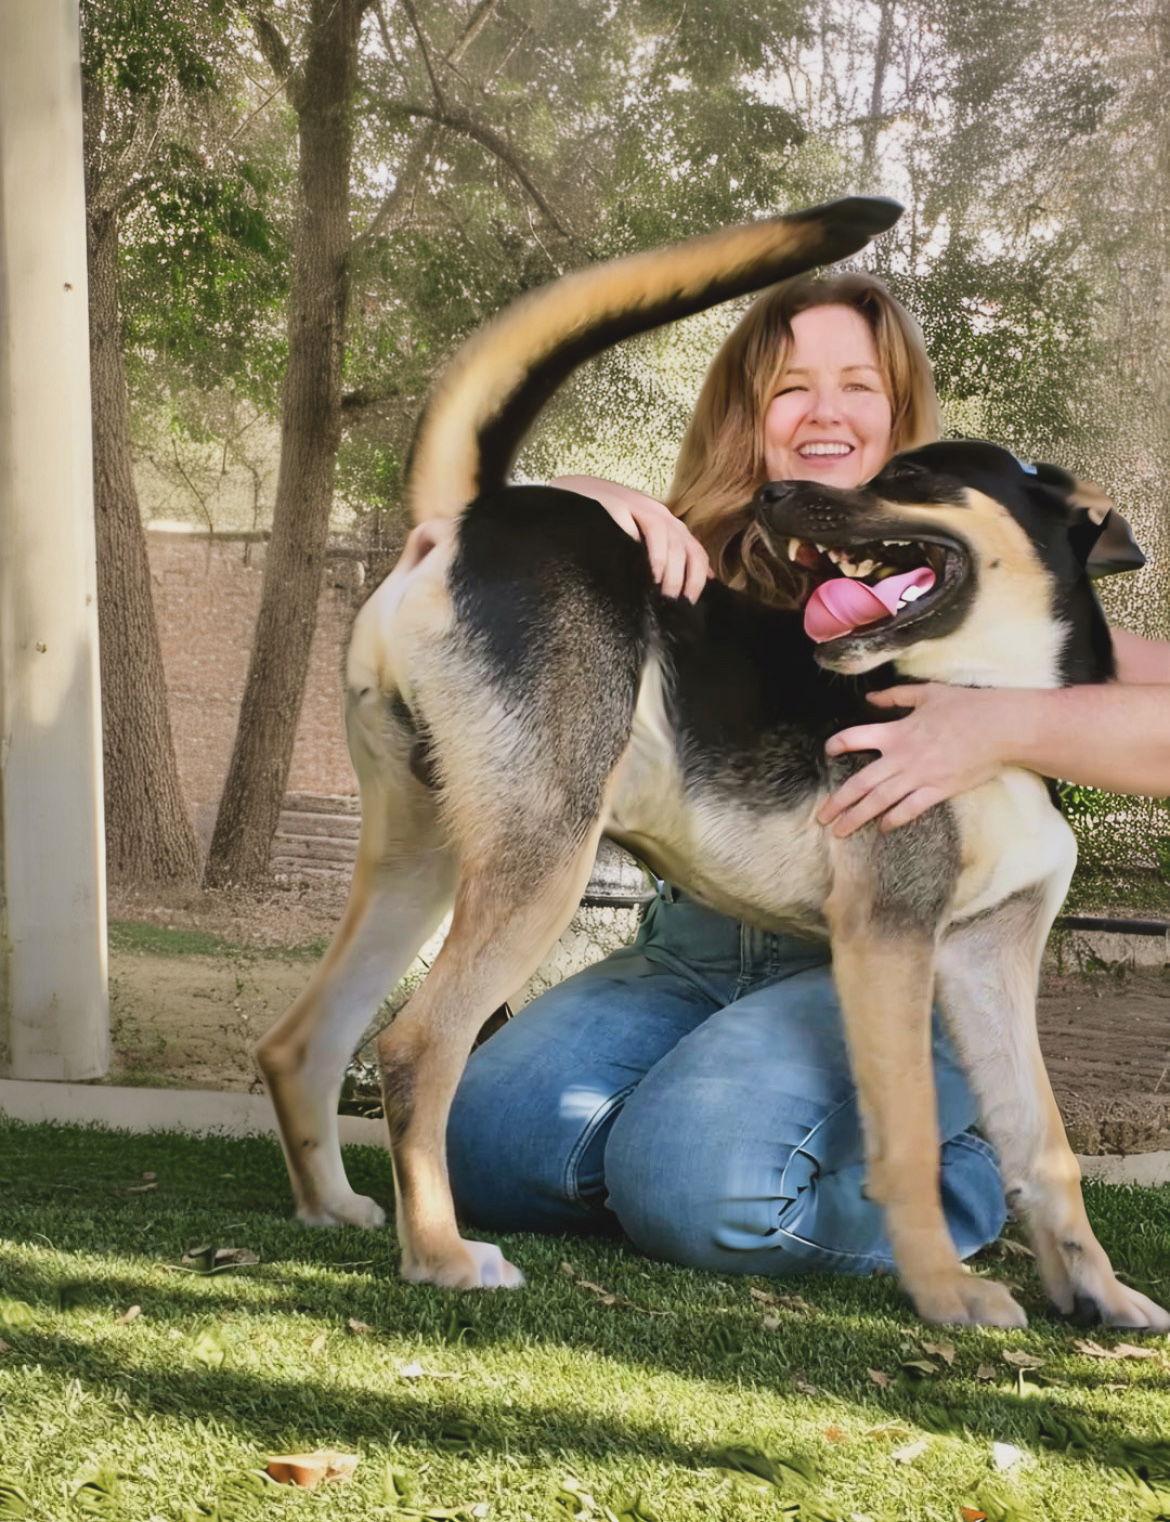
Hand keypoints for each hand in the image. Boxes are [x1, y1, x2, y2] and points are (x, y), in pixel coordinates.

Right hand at [552, 475, 709, 600]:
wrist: (571, 494)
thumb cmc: (604, 524)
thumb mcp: (637, 540)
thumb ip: (662, 558)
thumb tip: (697, 581)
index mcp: (667, 524)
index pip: (695, 552)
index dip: (697, 579)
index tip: (688, 603)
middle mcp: (659, 513)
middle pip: (686, 548)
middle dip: (683, 579)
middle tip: (671, 602)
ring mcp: (640, 506)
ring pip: (670, 539)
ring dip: (670, 569)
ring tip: (662, 591)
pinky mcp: (621, 504)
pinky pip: (646, 527)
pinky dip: (653, 552)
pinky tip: (649, 571)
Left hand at [818, 685, 1013, 835]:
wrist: (1001, 728)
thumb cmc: (967, 706)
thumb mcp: (927, 693)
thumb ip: (895, 696)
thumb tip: (871, 697)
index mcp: (896, 732)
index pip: (855, 738)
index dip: (838, 744)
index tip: (828, 751)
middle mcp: (902, 757)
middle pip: (860, 783)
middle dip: (838, 802)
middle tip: (821, 817)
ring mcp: (919, 776)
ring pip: (879, 801)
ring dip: (857, 817)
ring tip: (840, 831)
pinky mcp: (939, 790)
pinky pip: (910, 809)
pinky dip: (894, 819)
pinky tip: (882, 828)